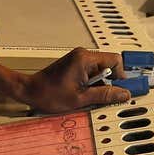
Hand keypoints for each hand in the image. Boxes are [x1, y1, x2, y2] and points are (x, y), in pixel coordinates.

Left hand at [15, 48, 131, 112]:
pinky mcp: (74, 66)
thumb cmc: (48, 93)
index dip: (122, 76)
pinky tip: (84, 95)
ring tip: (89, 97)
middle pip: (109, 66)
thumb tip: (123, 94)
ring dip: (100, 85)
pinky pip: (91, 73)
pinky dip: (92, 85)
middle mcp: (83, 55)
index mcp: (85, 59)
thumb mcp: (80, 98)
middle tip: (109, 97)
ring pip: (101, 71)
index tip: (124, 88)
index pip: (115, 61)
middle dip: (111, 83)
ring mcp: (78, 60)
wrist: (29, 91)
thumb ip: (105, 95)